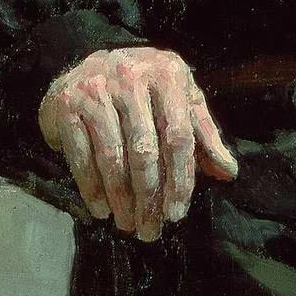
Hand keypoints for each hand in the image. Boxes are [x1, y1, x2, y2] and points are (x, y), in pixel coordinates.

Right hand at [38, 47, 237, 238]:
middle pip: (145, 150)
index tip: (176, 214)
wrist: (85, 66)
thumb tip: (228, 173)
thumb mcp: (178, 100)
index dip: (180, 179)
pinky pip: (81, 156)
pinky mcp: (67, 104)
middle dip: (148, 197)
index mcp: (166, 74)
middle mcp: (130, 77)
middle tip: (150, 229)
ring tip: (128, 223)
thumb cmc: (142, 90)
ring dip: (121, 198)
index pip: (179, 135)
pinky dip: (92, 188)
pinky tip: (102, 209)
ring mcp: (95, 89)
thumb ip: (203, 134)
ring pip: (112, 156)